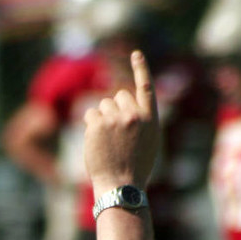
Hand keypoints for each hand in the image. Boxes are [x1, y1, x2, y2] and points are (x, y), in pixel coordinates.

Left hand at [83, 50, 160, 194]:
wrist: (121, 186)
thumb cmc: (135, 168)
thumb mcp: (149, 142)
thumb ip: (142, 120)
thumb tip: (127, 105)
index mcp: (151, 119)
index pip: (146, 87)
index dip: (141, 68)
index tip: (136, 53)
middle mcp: (134, 115)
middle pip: (119, 96)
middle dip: (115, 109)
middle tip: (116, 133)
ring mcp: (115, 118)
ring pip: (103, 105)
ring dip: (102, 118)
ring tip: (107, 141)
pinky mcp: (98, 124)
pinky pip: (90, 115)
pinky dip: (90, 126)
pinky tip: (97, 142)